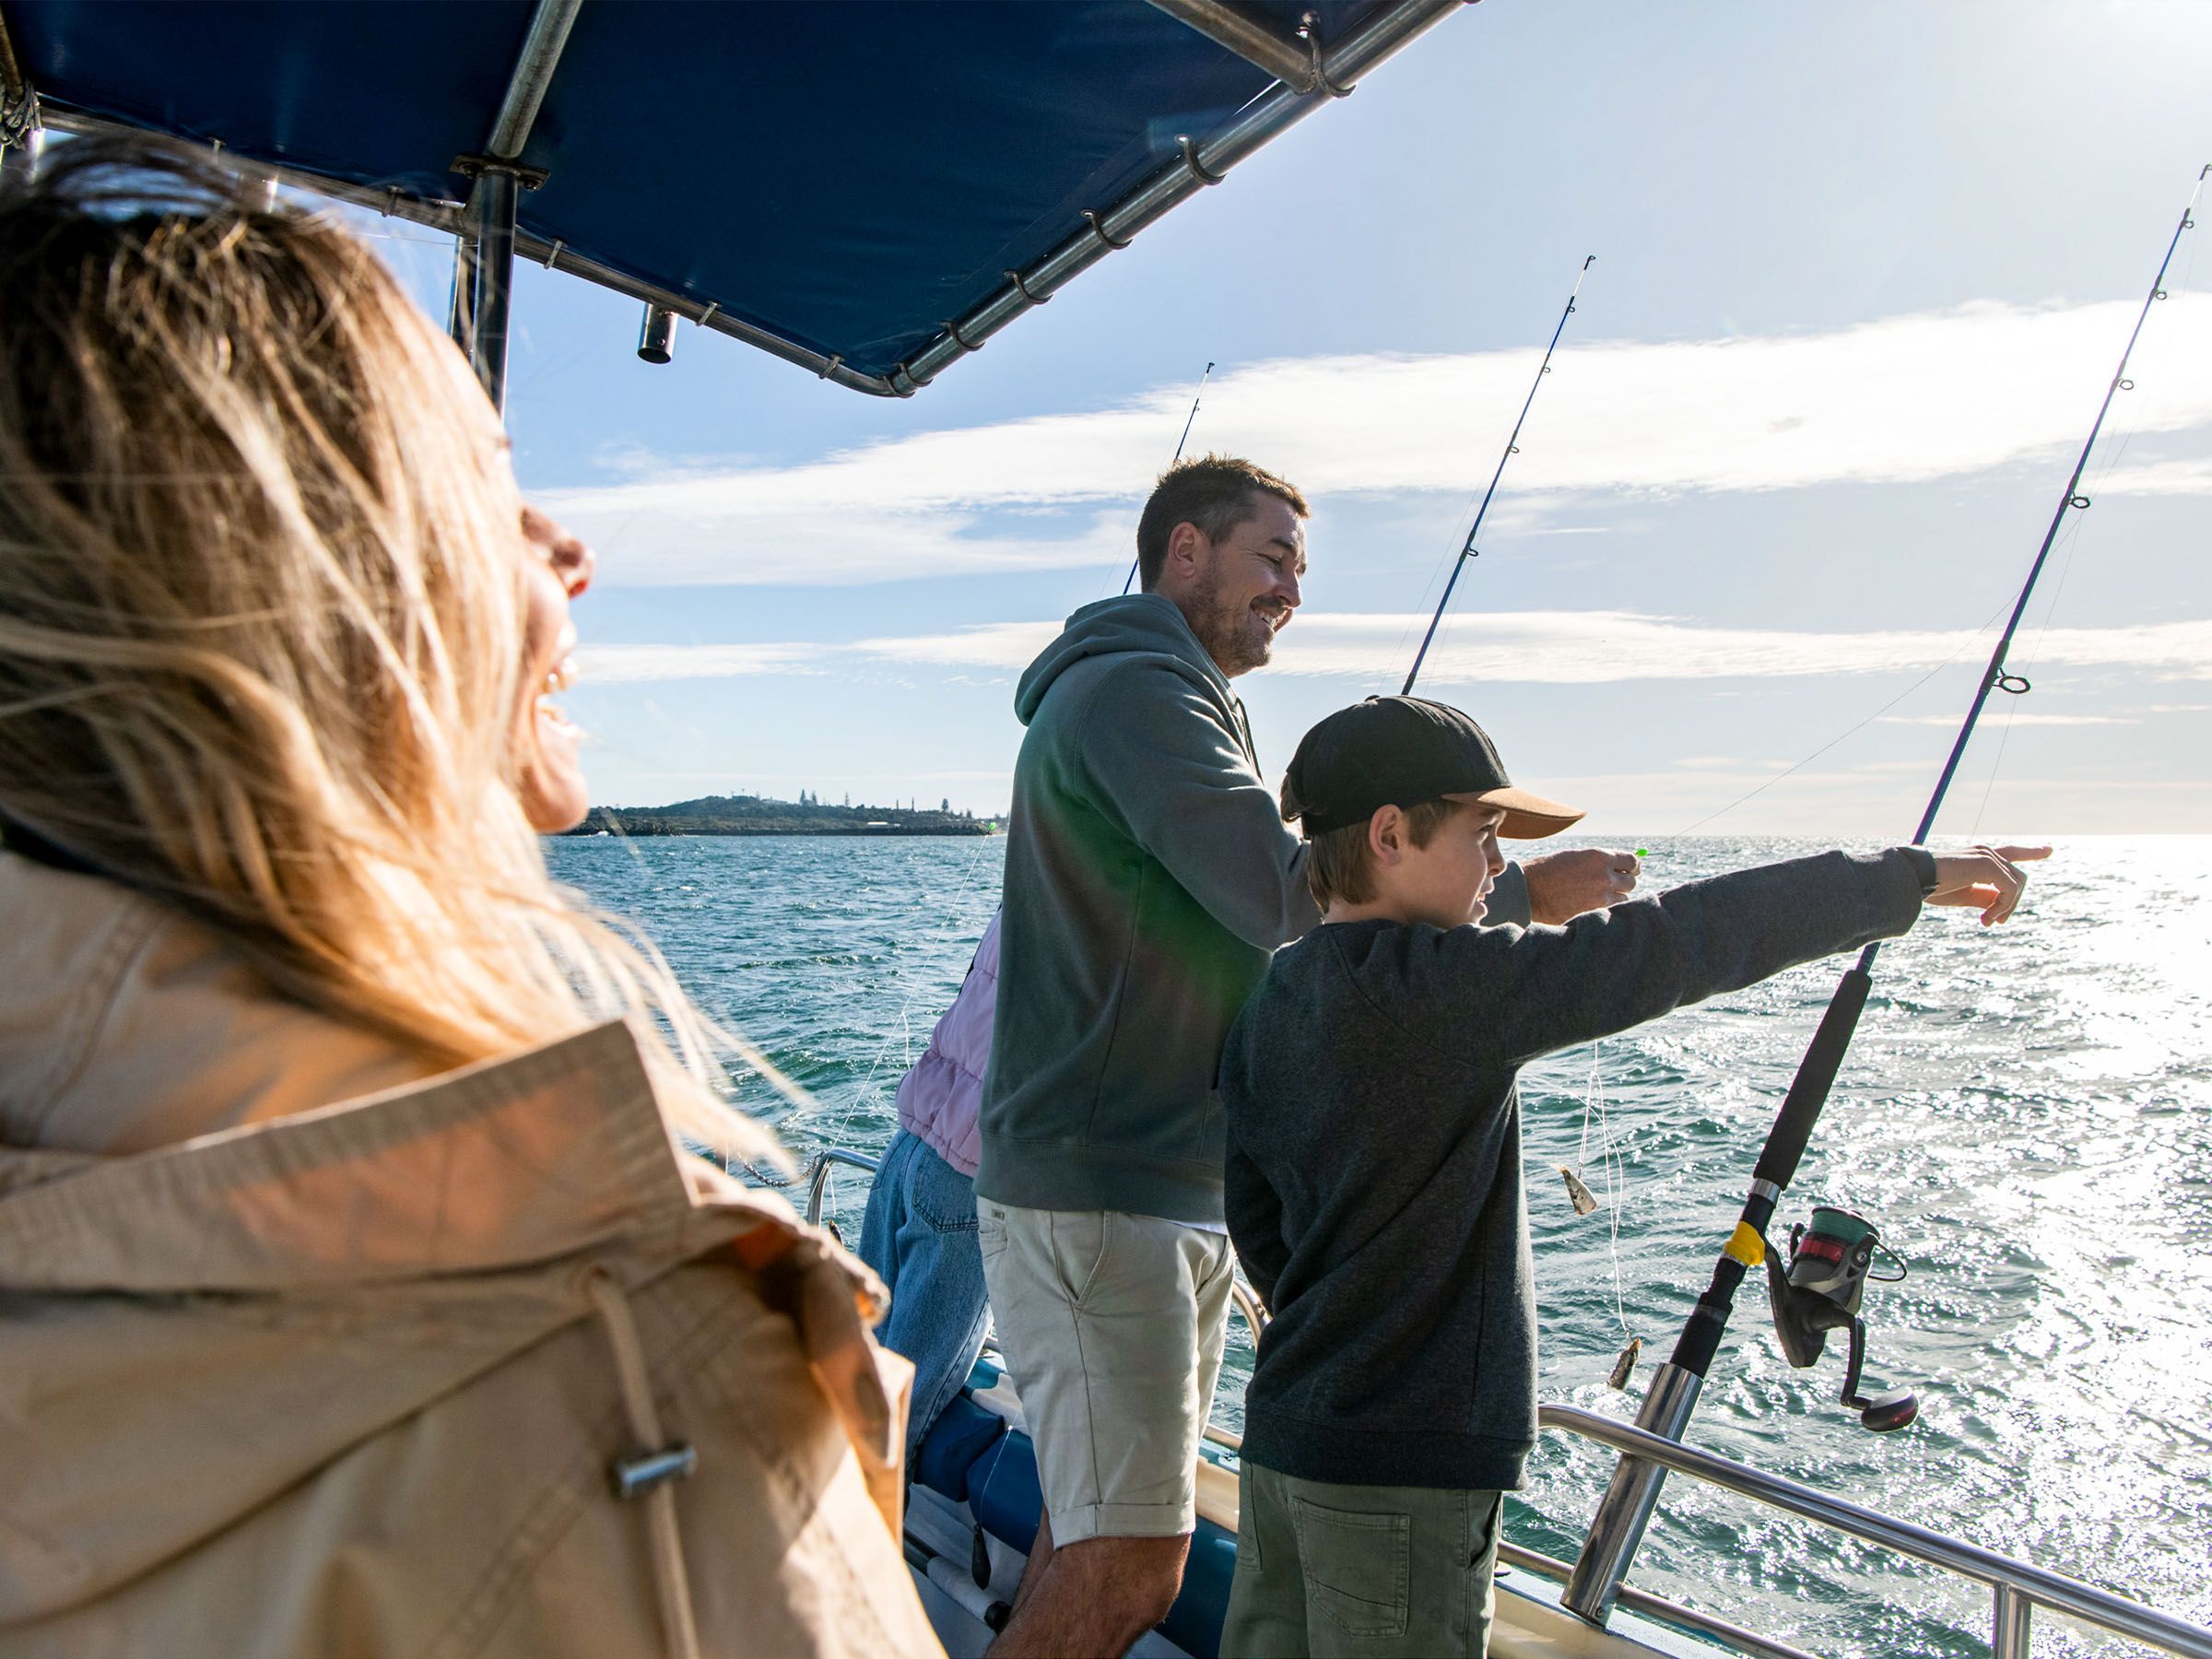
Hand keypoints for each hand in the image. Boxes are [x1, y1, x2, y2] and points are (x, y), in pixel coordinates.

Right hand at [1523, 847, 1641, 924]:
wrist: (1526, 891)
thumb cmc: (1547, 870)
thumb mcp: (1575, 856)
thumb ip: (1598, 861)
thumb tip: (1619, 866)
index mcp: (1600, 857)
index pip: (1632, 862)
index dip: (1632, 867)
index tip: (1629, 870)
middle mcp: (1604, 877)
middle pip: (1631, 882)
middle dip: (1623, 883)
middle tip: (1612, 885)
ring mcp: (1600, 898)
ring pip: (1623, 900)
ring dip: (1615, 898)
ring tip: (1597, 897)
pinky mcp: (1593, 914)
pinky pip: (1610, 913)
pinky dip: (1605, 911)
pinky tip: (1592, 907)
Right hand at [1925, 845, 2046, 924]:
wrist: (1913, 878)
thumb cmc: (1931, 886)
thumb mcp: (1963, 895)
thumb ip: (1985, 897)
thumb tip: (2001, 906)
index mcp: (1980, 856)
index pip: (2012, 852)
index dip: (2031, 851)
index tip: (2049, 850)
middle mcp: (1987, 852)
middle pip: (2018, 879)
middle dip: (2011, 903)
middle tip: (1992, 922)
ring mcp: (1989, 857)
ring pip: (2017, 885)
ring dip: (2006, 908)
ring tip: (1986, 921)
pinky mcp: (1989, 865)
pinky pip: (2009, 889)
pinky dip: (2003, 905)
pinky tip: (1987, 916)